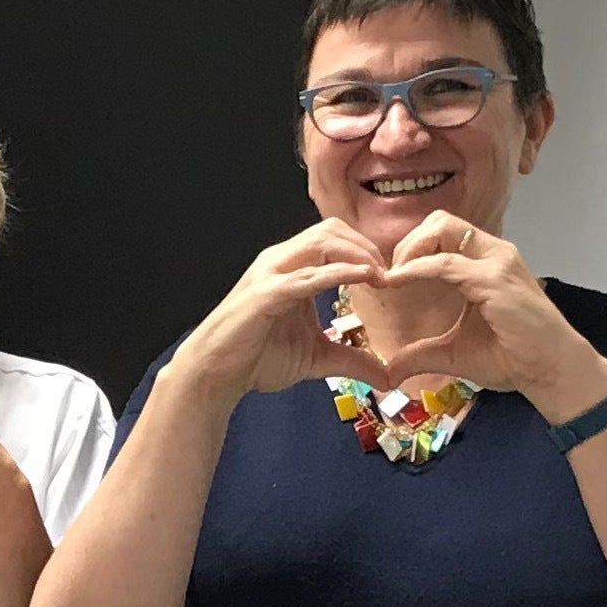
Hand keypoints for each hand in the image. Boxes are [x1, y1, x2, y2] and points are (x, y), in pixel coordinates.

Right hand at [181, 223, 387, 400]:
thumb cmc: (257, 357)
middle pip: (331, 230)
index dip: (365, 251)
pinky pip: (308, 275)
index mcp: (292, 269)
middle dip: (366, 247)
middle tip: (389, 274)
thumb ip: (351, 359)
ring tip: (380, 275)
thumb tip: (386, 376)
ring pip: (322, 242)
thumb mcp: (317, 357)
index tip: (390, 277)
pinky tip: (364, 279)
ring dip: (358, 254)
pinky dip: (340, 272)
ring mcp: (272, 274)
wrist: (216, 374)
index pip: (335, 239)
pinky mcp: (266, 293)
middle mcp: (281, 262)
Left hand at [355, 215, 606, 410]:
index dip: (409, 249)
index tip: (385, 277)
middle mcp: (493, 253)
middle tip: (388, 276)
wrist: (552, 372)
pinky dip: (416, 269)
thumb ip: (420, 354)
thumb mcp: (454, 353)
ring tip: (391, 278)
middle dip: (406, 243)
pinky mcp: (496, 279)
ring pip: (441, 228)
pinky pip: (446, 263)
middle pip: (439, 220)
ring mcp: (497, 262)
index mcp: (486, 262)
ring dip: (408, 250)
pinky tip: (397, 283)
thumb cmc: (513, 358)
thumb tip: (388, 370)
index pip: (441, 233)